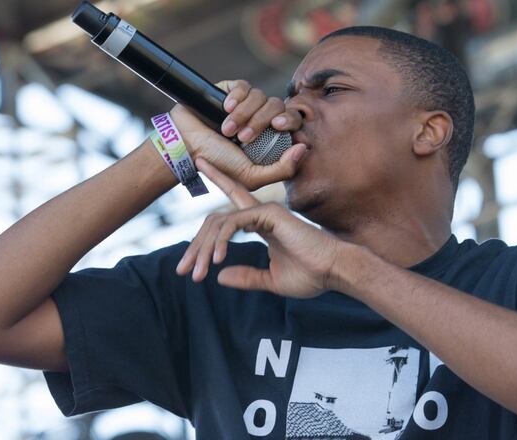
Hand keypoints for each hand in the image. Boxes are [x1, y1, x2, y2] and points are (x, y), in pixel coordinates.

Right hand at [168, 80, 306, 190]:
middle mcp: (262, 118)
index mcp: (271, 137)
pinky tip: (225, 109)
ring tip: (226, 130)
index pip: (292, 120)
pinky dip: (236, 98)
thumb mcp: (252, 176)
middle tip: (243, 137)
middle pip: (277, 105)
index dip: (290, 119)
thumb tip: (304, 148)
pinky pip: (244, 86)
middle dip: (261, 121)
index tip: (279, 127)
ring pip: (260, 96)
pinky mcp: (231, 91)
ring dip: (243, 115)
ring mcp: (247, 104)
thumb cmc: (219, 164)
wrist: (187, 147)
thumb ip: (282, 169)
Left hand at [176, 157, 345, 298]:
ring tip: (197, 272)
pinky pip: (234, 222)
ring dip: (205, 248)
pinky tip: (218, 258)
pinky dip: (222, 240)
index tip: (194, 185)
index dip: (211, 197)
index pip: (229, 210)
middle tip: (183, 270)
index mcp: (262, 225)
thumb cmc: (311, 276)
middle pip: (216, 220)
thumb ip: (246, 276)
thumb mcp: (270, 280)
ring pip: (220, 222)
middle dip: (197, 245)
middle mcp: (261, 214)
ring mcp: (265, 211)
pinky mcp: (269, 213)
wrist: (333, 272)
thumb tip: (220, 276)